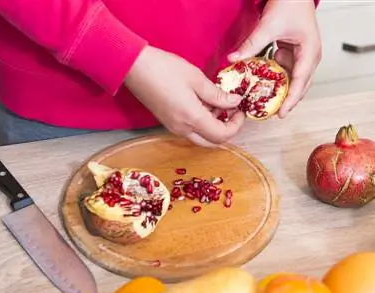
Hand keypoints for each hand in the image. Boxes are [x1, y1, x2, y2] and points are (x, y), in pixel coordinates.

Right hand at [125, 46, 244, 146]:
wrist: (133, 67)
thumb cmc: (165, 69)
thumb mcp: (197, 79)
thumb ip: (218, 95)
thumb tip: (235, 102)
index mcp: (192, 119)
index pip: (222, 135)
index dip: (236, 125)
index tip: (240, 110)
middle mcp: (183, 129)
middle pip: (212, 142)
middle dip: (227, 129)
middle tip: (233, 111)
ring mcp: (173, 128)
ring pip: (201, 138)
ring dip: (214, 126)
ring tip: (217, 103)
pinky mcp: (167, 122)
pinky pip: (191, 131)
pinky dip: (202, 123)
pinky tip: (203, 104)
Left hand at [228, 0, 321, 117]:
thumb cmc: (290, 4)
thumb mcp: (268, 26)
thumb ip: (252, 44)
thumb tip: (233, 59)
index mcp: (310, 52)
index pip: (300, 82)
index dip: (290, 100)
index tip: (281, 113)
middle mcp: (309, 57)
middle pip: (300, 85)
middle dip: (287, 100)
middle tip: (272, 114)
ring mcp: (302, 56)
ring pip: (292, 80)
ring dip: (280, 91)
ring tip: (266, 105)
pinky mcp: (294, 54)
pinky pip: (285, 71)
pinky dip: (275, 79)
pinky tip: (263, 87)